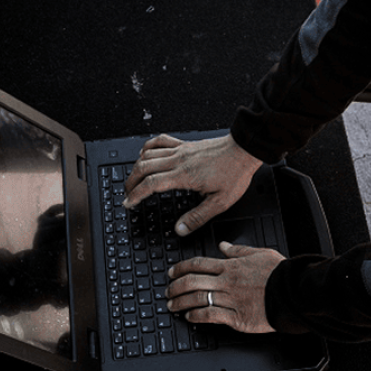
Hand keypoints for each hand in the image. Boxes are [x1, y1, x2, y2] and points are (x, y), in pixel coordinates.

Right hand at [123, 133, 261, 235]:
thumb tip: (180, 229)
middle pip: (143, 167)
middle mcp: (179, 160)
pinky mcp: (185, 144)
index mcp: (185, 175)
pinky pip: (160, 140)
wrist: (244, 150)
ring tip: (133, 179)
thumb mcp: (220, 202)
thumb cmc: (234, 173)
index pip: (151, 184)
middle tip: (127, 194)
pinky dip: (148, 147)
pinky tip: (145, 153)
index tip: (128, 203)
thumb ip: (198, 217)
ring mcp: (181, 150)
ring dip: (136, 166)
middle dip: (130, 182)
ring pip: (148, 154)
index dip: (136, 195)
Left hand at [167, 242, 283, 332]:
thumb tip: (224, 245)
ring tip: (172, 306)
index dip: (180, 268)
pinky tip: (190, 317)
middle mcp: (227, 282)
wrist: (294, 292)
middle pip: (191, 282)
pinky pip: (210, 316)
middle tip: (167, 291)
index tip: (171, 273)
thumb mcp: (260, 253)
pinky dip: (196, 316)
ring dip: (180, 303)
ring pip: (197, 299)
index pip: (197, 264)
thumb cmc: (280, 274)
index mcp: (230, 266)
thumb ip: (238, 250)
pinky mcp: (236, 317)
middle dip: (175, 287)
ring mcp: (230, 300)